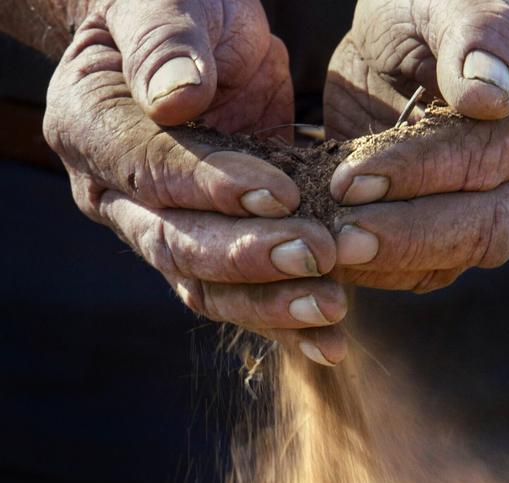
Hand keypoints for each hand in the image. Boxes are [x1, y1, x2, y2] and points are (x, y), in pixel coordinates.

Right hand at [43, 1, 347, 365]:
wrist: (192, 37)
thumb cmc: (174, 7)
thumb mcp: (163, 0)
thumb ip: (163, 41)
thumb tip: (176, 97)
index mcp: (93, 126)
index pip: (149, 168)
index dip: (211, 186)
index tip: (280, 192)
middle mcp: (119, 190)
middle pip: (177, 242)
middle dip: (249, 256)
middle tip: (318, 258)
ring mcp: (163, 223)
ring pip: (207, 284)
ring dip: (270, 303)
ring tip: (331, 310)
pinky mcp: (214, 236)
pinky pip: (240, 289)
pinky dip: (282, 316)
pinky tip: (328, 339)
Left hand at [324, 0, 508, 291]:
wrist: (416, 37)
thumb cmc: (434, 6)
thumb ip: (476, 30)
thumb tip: (489, 96)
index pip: (486, 158)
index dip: (418, 173)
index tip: (350, 177)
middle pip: (481, 228)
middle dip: (404, 237)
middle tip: (338, 240)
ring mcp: (497, 206)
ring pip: (451, 260)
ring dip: (384, 263)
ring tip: (325, 251)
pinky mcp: (451, 227)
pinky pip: (421, 267)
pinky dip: (375, 269)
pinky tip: (332, 255)